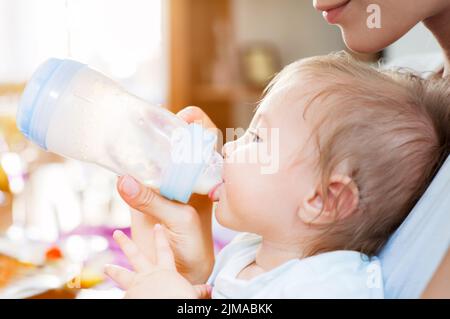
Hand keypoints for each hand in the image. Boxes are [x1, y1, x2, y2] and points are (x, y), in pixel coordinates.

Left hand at [105, 225, 210, 298]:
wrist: (167, 306)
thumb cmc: (180, 299)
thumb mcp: (191, 293)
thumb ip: (197, 290)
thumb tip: (209, 290)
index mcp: (165, 271)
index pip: (163, 249)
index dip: (160, 237)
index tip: (156, 226)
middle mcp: (148, 275)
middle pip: (135, 255)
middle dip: (125, 243)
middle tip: (116, 233)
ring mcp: (136, 285)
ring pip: (122, 275)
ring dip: (114, 270)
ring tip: (105, 267)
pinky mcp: (128, 296)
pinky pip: (124, 295)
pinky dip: (124, 296)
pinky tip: (122, 296)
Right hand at [117, 106, 217, 284]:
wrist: (177, 266)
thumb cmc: (192, 243)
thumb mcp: (179, 219)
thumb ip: (152, 201)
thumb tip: (123, 179)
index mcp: (203, 175)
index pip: (206, 139)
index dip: (198, 123)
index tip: (184, 118)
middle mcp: (185, 173)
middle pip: (177, 139)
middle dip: (165, 125)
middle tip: (151, 119)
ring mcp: (163, 181)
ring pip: (154, 152)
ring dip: (145, 140)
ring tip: (133, 127)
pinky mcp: (142, 192)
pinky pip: (133, 172)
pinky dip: (127, 160)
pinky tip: (119, 150)